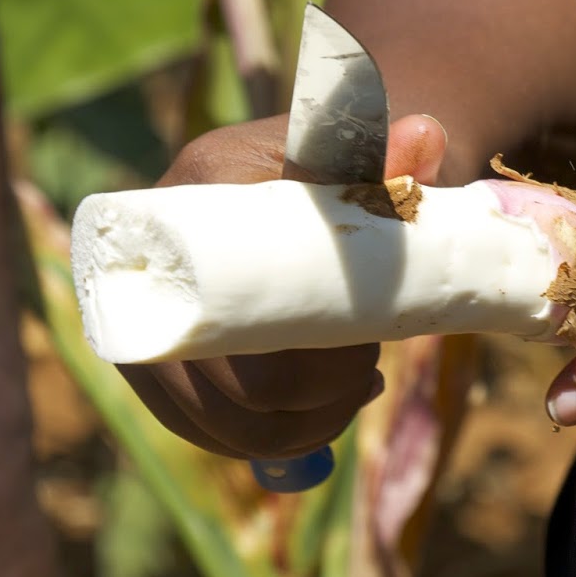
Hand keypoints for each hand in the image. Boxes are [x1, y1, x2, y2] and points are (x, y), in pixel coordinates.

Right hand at [123, 112, 449, 459]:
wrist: (320, 167)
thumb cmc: (349, 162)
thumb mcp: (368, 157)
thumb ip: (395, 154)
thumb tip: (425, 138)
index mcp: (199, 186)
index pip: (230, 307)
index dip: (302, 355)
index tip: (364, 353)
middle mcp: (154, 253)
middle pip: (220, 380)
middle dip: (305, 399)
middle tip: (367, 375)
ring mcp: (150, 314)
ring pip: (210, 416)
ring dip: (290, 430)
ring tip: (352, 397)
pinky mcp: (161, 359)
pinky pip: (202, 426)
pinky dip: (265, 438)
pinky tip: (320, 416)